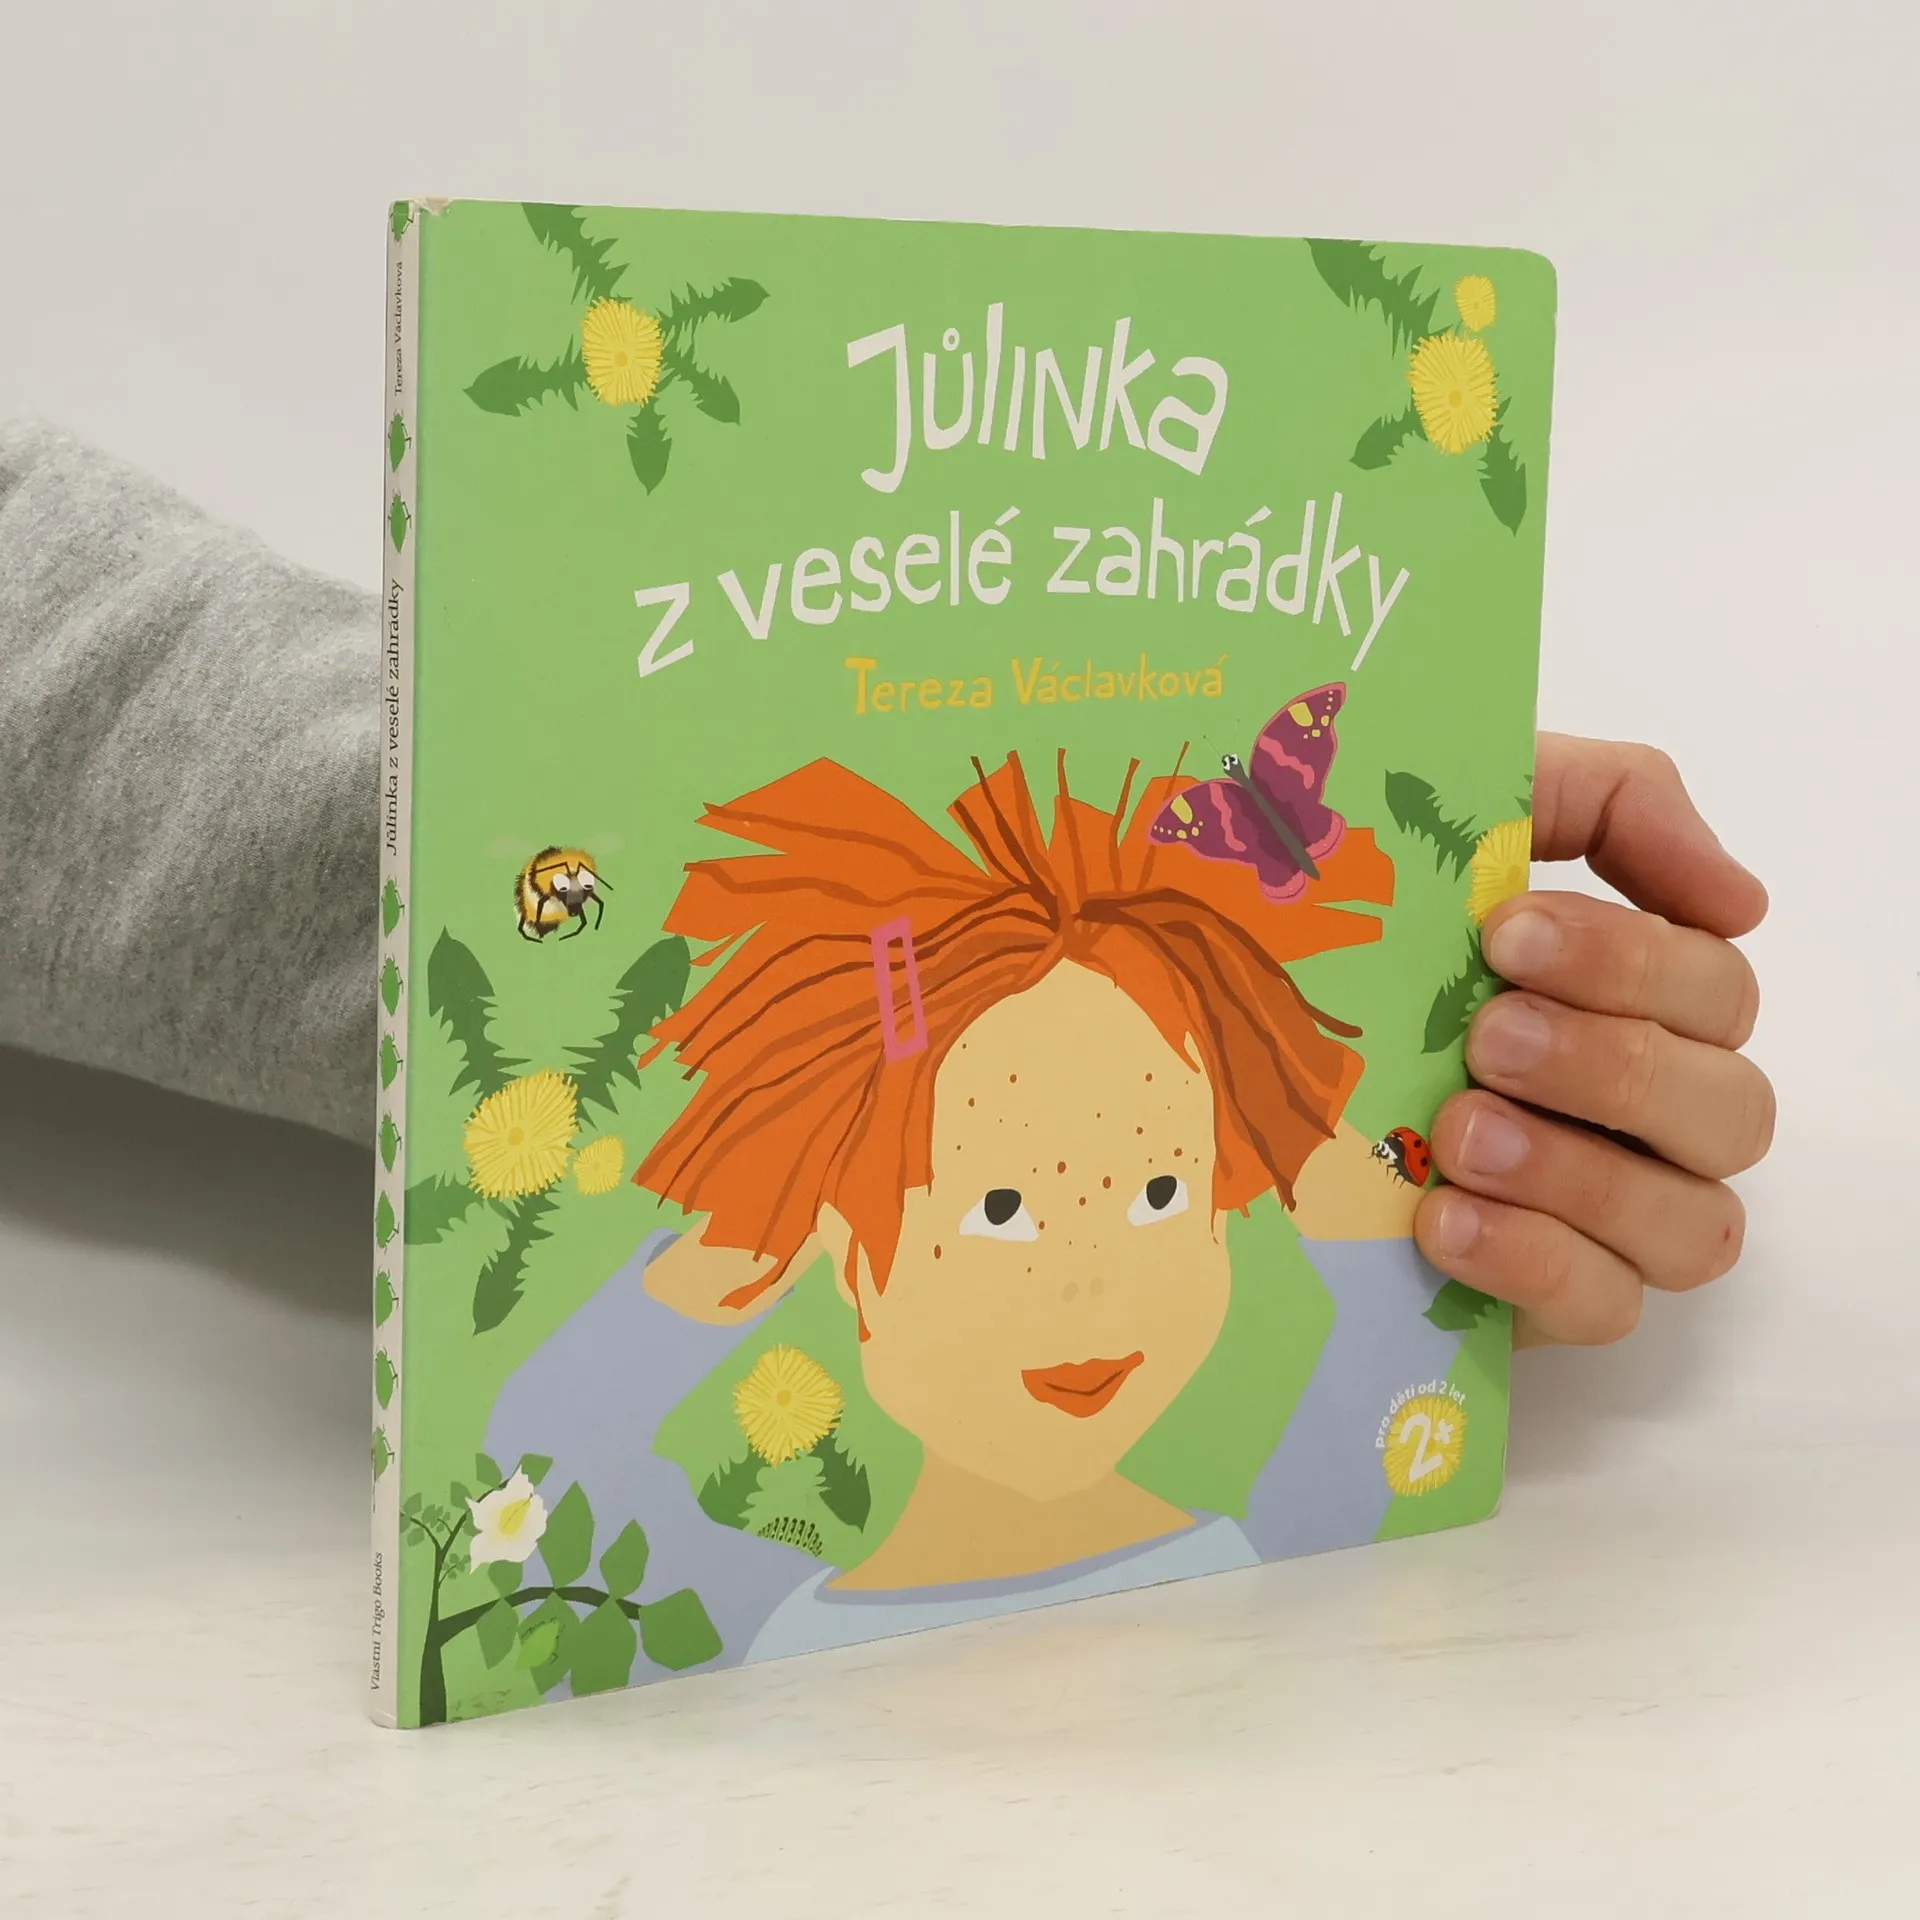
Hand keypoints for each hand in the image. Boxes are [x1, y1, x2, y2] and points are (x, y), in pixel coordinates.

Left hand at [1413, 736, 1773, 1346]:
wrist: (1229, 1051)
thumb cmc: (1360, 922)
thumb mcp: (1464, 819)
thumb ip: (1609, 803)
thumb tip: (1739, 896)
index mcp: (1639, 1003)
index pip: (1716, 988)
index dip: (1631, 960)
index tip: (1506, 933)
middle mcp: (1648, 1114)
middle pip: (1732, 1109)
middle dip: (1610, 1066)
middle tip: (1486, 1036)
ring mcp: (1607, 1216)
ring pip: (1694, 1225)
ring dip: (1578, 1173)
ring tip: (1458, 1133)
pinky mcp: (1545, 1298)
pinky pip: (1607, 1308)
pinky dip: (1534, 1262)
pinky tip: (1443, 1219)